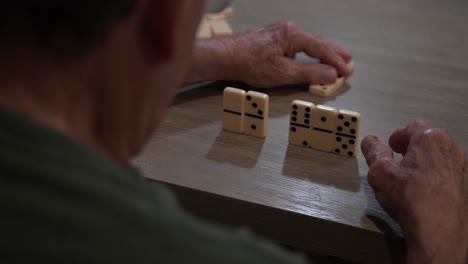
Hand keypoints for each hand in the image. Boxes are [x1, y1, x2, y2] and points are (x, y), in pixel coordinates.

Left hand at [186, 22, 351, 86]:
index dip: (336, 62)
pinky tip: (312, 56)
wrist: (227, 57)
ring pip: (309, 43)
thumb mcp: (283, 73)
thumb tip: (331, 74)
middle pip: (318, 42)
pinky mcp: (274, 39)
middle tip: (348, 62)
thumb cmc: (250, 62)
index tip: (346, 71)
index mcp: (294, 35)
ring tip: (335, 60)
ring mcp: (281, 33)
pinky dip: (310, 52)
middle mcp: (289, 30)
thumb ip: (309, 73)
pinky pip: (299, 44)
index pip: (322, 49)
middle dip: (334, 53)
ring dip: (323, 52)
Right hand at [361, 120, 467, 263]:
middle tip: (399, 163)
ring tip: (412, 182)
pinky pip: (451, 175)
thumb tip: (371, 143)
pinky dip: (439, 180)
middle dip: (412, 150)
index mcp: (431, 139)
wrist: (440, 232)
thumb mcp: (380, 173)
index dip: (397, 136)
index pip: (412, 127)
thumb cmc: (415, 202)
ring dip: (426, 165)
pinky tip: (427, 194)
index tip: (391, 146)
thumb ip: (373, 152)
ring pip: (441, 159)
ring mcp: (464, 168)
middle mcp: (452, 150)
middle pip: (428, 141)